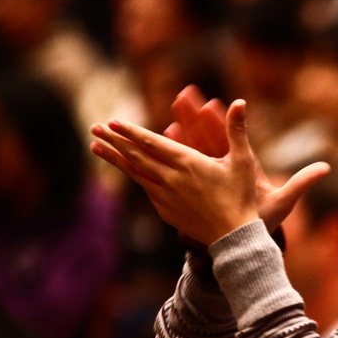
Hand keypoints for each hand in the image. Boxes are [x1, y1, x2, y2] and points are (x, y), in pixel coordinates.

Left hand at [90, 99, 329, 245]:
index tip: (114, 121)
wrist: (233, 237)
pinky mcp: (166, 211)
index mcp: (188, 163)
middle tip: (95, 127)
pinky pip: (146, 189)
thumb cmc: (241, 197)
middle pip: (136, 156)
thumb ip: (237, 129)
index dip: (132, 132)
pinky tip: (128, 170)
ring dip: (114, 158)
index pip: (153, 143)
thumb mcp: (242, 160)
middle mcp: (171, 179)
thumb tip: (240, 100)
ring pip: (135, 173)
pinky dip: (133, 176)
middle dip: (114, 140)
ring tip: (95, 146)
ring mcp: (165, 196)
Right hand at [162, 86, 317, 234]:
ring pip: (194, 149)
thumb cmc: (266, 220)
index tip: (214, 103)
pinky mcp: (200, 184)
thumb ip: (302, 182)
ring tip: (172, 111)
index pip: (233, 140)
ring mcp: (211, 175)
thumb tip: (326, 167)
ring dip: (183, 131)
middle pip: (209, 138)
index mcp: (246, 167)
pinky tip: (165, 137)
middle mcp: (227, 167)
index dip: (224, 122)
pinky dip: (175, 153)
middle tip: (184, 95)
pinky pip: (184, 167)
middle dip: (196, 118)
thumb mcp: (284, 200)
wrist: (248, 238)